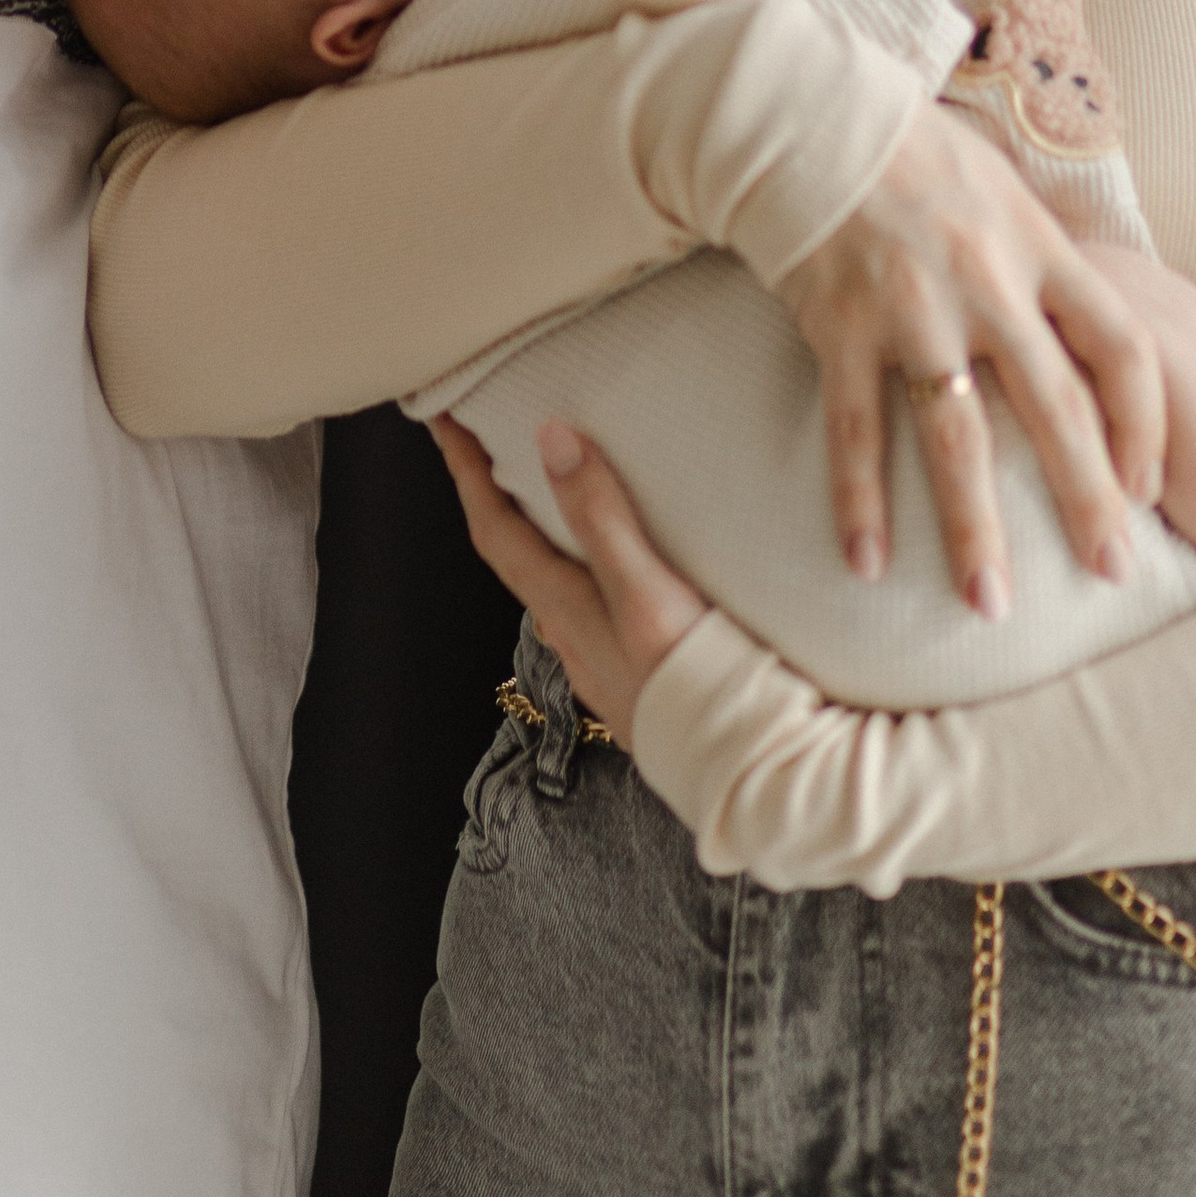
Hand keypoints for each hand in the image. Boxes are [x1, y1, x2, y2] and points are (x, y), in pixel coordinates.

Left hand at [432, 414, 708, 731]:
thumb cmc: (697, 686)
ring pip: (555, 581)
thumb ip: (602, 520)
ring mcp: (604, 661)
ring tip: (554, 488)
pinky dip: (586, 562)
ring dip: (543, 531)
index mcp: (565, 610)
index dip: (466, 473)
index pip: (495, 530)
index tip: (442, 421)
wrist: (753, 774)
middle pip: (516, 555)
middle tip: (489, 442)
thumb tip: (550, 437)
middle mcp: (573, 636)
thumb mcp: (647, 594)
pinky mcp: (639, 674)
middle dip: (496, 496)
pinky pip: (592, 603)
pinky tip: (621, 561)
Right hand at [776, 102, 1165, 610]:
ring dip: (974, 528)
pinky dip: (858, 499)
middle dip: (1088, 500)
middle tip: (1113, 574)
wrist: (807, 115)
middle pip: (1056, 409)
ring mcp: (912, 308)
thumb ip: (1049, 261)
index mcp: (1040, 247)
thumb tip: (1097, 329)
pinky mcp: (840, 324)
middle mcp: (987, 283)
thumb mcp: (1005, 189)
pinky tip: (864, 563)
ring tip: (988, 604)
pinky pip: (855, 428)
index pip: (1122, 346)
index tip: (1148, 488)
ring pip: (956, 438)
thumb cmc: (915, 154)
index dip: (1145, 424)